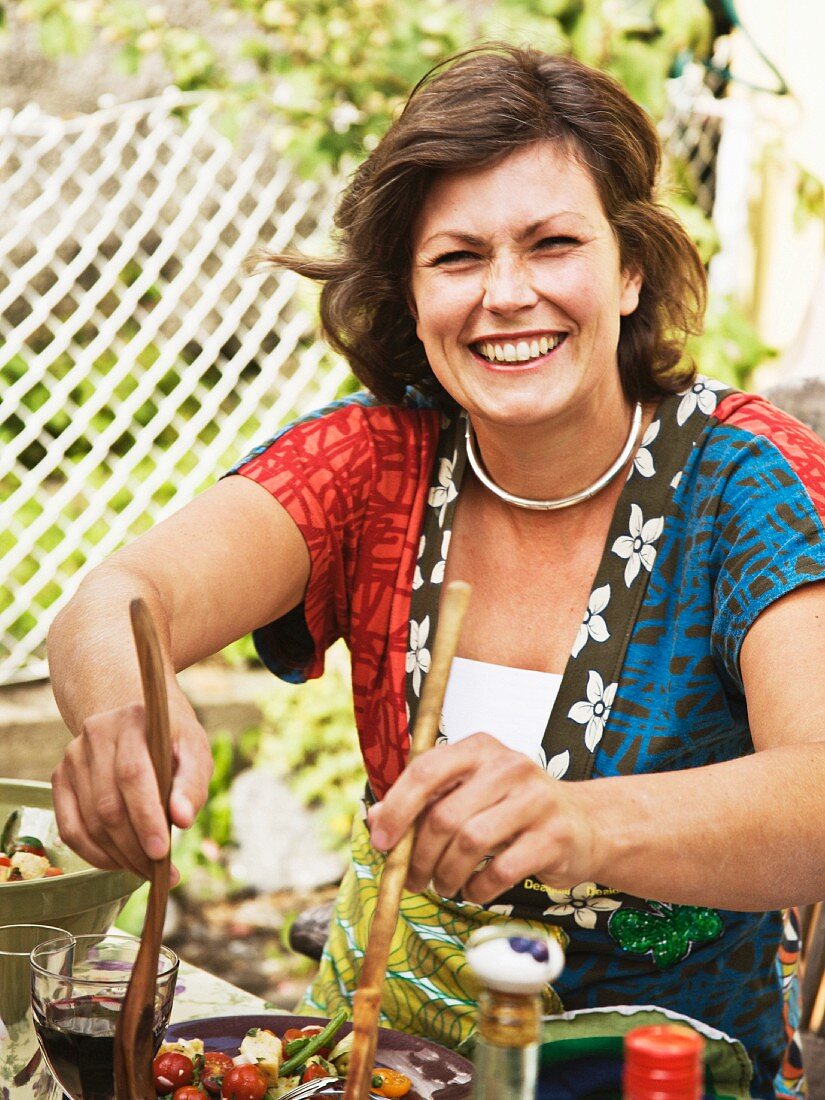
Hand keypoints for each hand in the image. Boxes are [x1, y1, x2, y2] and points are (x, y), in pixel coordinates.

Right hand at [51, 691, 213, 881]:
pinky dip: (94, 855)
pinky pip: (70, 828)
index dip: (146, 817)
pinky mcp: (60, 778)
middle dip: (134, 847)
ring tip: (144, 870)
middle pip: (108, 804)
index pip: (133, 774)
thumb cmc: (172, 744)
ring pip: (89, 822)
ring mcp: (73, 757)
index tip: (162, 853)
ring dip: (117, 856)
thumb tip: (183, 820)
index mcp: (132, 721)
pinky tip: (118, 863)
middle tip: (158, 871)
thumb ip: (192, 783)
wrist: (138, 725)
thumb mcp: (195, 753)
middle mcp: (96, 734)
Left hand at [367, 732, 597, 903]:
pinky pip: (501, 871)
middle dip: (420, 856)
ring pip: (470, 843)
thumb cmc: (511, 810)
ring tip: (444, 886)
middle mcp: (509, 765)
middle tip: (414, 880)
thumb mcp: (467, 796)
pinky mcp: (554, 836)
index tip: (382, 843)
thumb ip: (423, 804)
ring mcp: (536, 799)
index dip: (397, 808)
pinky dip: (478, 889)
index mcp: (479, 748)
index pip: (426, 770)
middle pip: (445, 815)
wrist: (582, 824)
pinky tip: (473, 891)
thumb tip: (375, 821)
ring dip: (446, 875)